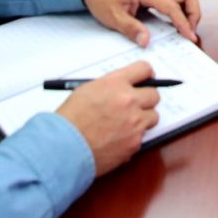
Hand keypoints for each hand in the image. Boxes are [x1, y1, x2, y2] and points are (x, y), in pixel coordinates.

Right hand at [56, 61, 160, 176]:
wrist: (63, 147)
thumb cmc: (70, 119)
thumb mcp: (87, 90)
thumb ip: (111, 86)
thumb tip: (126, 87)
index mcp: (116, 83)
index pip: (144, 69)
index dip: (147, 74)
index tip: (147, 79)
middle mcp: (129, 100)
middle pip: (154, 94)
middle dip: (146, 99)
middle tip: (137, 105)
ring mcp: (134, 123)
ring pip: (153, 116)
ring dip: (143, 119)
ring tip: (126, 124)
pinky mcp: (135, 143)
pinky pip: (142, 136)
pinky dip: (133, 138)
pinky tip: (117, 139)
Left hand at [82, 0, 200, 44]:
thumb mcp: (112, 16)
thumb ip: (131, 29)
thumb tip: (147, 42)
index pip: (172, 6)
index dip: (183, 22)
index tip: (190, 37)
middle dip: (193, 12)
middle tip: (188, 31)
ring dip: (189, 9)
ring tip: (183, 27)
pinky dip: (180, 8)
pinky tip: (173, 22)